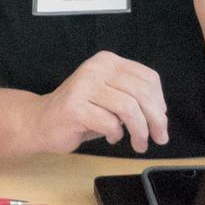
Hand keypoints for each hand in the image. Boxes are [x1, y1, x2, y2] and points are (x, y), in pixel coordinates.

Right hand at [33, 51, 168, 153]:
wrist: (43, 120)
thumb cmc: (82, 111)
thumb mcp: (111, 96)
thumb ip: (133, 96)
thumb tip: (161, 114)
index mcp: (108, 61)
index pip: (148, 78)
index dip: (160, 103)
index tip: (160, 121)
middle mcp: (96, 68)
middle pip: (141, 93)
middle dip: (156, 121)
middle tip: (158, 138)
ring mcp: (84, 86)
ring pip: (129, 109)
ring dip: (139, 132)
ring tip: (138, 143)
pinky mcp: (75, 107)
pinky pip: (110, 123)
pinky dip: (116, 135)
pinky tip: (111, 137)